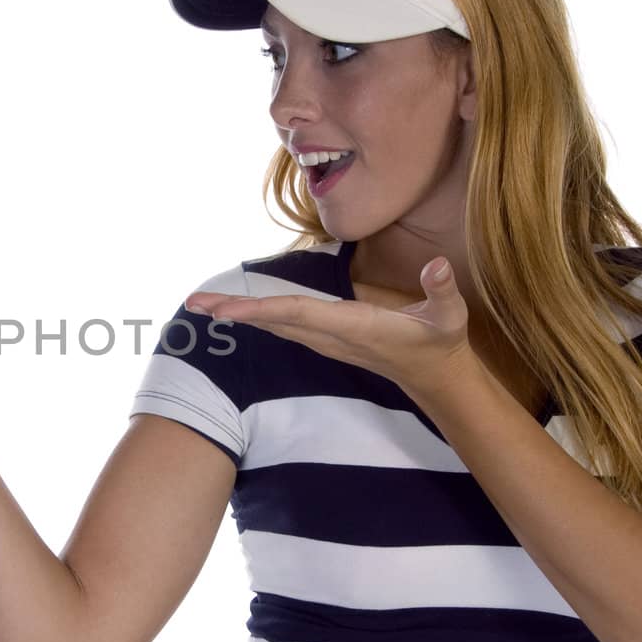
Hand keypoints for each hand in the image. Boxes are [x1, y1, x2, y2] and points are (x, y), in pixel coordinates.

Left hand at [185, 256, 478, 398]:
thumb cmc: (440, 341)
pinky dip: (256, 315)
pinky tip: (235, 310)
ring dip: (238, 314)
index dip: (262, 310)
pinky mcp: (324, 339)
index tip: (228, 310)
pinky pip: (282, 325)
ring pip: (273, 324)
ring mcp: (325, 340)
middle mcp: (330, 336)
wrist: (435, 376)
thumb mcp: (449, 317)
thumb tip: (438, 265)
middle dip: (234, 311)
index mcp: (352, 326)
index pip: (299, 314)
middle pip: (273, 320)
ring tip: (201, 304)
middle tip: (192, 302)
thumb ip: (442, 290)